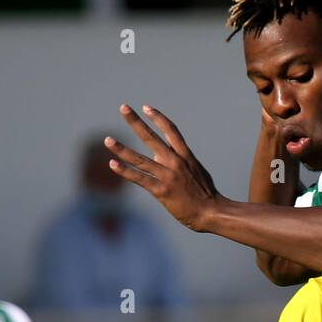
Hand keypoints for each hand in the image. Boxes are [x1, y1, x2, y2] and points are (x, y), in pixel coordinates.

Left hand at [105, 104, 217, 230]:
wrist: (213, 213)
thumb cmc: (207, 196)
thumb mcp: (197, 172)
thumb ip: (183, 162)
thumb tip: (169, 156)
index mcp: (185, 156)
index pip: (170, 130)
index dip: (158, 118)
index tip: (146, 108)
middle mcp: (175, 162)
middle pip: (151, 138)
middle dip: (136, 122)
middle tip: (123, 107)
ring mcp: (167, 176)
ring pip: (140, 159)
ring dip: (122, 149)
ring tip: (108, 140)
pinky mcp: (162, 191)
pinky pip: (140, 179)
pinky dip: (125, 171)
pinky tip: (112, 164)